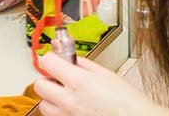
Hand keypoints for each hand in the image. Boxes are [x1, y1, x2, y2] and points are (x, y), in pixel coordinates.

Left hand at [33, 52, 168, 115]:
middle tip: (58, 78)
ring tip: (65, 95)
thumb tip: (72, 58)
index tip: (53, 58)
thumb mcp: (108, 74)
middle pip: (40, 86)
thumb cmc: (129, 102)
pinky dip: (60, 112)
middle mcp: (70, 101)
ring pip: (44, 105)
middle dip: (47, 79)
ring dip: (51, 98)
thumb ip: (86, 65)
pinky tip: (73, 107)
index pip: (48, 62)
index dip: (50, 58)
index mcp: (80, 82)